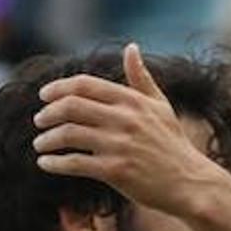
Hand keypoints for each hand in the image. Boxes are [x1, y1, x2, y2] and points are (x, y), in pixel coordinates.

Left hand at [32, 43, 230, 216]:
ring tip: (40, 145)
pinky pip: (74, 163)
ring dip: (47, 139)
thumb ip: (141, 78)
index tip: (44, 96)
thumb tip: (131, 48)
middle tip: (39, 121)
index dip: (58, 88)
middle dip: (47, 113)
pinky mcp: (116, 171)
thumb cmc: (174, 145)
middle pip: (70, 107)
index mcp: (132, 101)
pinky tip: (46, 164)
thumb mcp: (161, 107)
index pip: (84, 85)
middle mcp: (124, 119)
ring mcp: (120, 145)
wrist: (191, 183)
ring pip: (68, 134)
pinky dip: (55, 163)